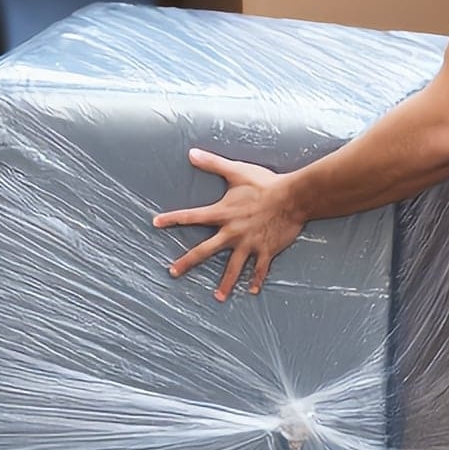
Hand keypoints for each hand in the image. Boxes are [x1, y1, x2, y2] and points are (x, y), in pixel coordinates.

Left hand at [153, 149, 305, 301]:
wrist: (292, 197)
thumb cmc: (264, 183)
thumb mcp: (236, 171)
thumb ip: (212, 163)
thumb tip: (191, 153)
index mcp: (223, 214)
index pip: (191, 216)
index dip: (172, 219)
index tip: (156, 223)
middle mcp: (232, 233)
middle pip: (204, 251)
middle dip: (187, 262)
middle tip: (172, 272)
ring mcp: (249, 244)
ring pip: (233, 268)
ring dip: (225, 283)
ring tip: (217, 297)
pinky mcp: (266, 250)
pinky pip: (260, 269)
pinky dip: (256, 280)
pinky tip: (252, 291)